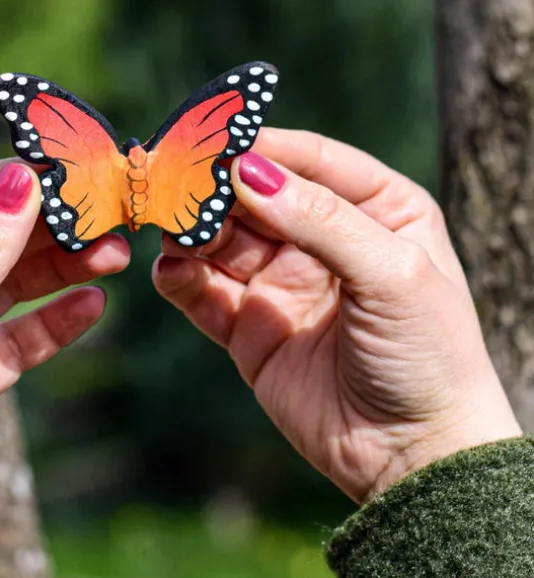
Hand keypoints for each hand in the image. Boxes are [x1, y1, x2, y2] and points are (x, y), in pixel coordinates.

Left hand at [0, 161, 129, 565]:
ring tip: (114, 257)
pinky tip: (91, 305)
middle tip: (106, 220)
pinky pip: (14, 333)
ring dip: (59, 270)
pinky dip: (51, 321)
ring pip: (6, 283)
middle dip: (47, 230)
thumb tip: (22, 180)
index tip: (70, 176)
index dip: (11, 183)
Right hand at [153, 129, 520, 503]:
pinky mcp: (249, 326)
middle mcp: (323, 238)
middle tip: (173, 180)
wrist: (413, 459)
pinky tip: (170, 271)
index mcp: (376, 209)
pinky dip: (181, 278)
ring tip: (170, 226)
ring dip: (192, 230)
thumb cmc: (427, 356)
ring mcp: (282, 281)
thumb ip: (320, 219)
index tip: (214, 137)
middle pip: (255, 195)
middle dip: (214, 188)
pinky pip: (204, 291)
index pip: (311, 160)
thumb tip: (247, 171)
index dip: (262, 145)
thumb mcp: (392, 274)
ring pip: (222, 239)